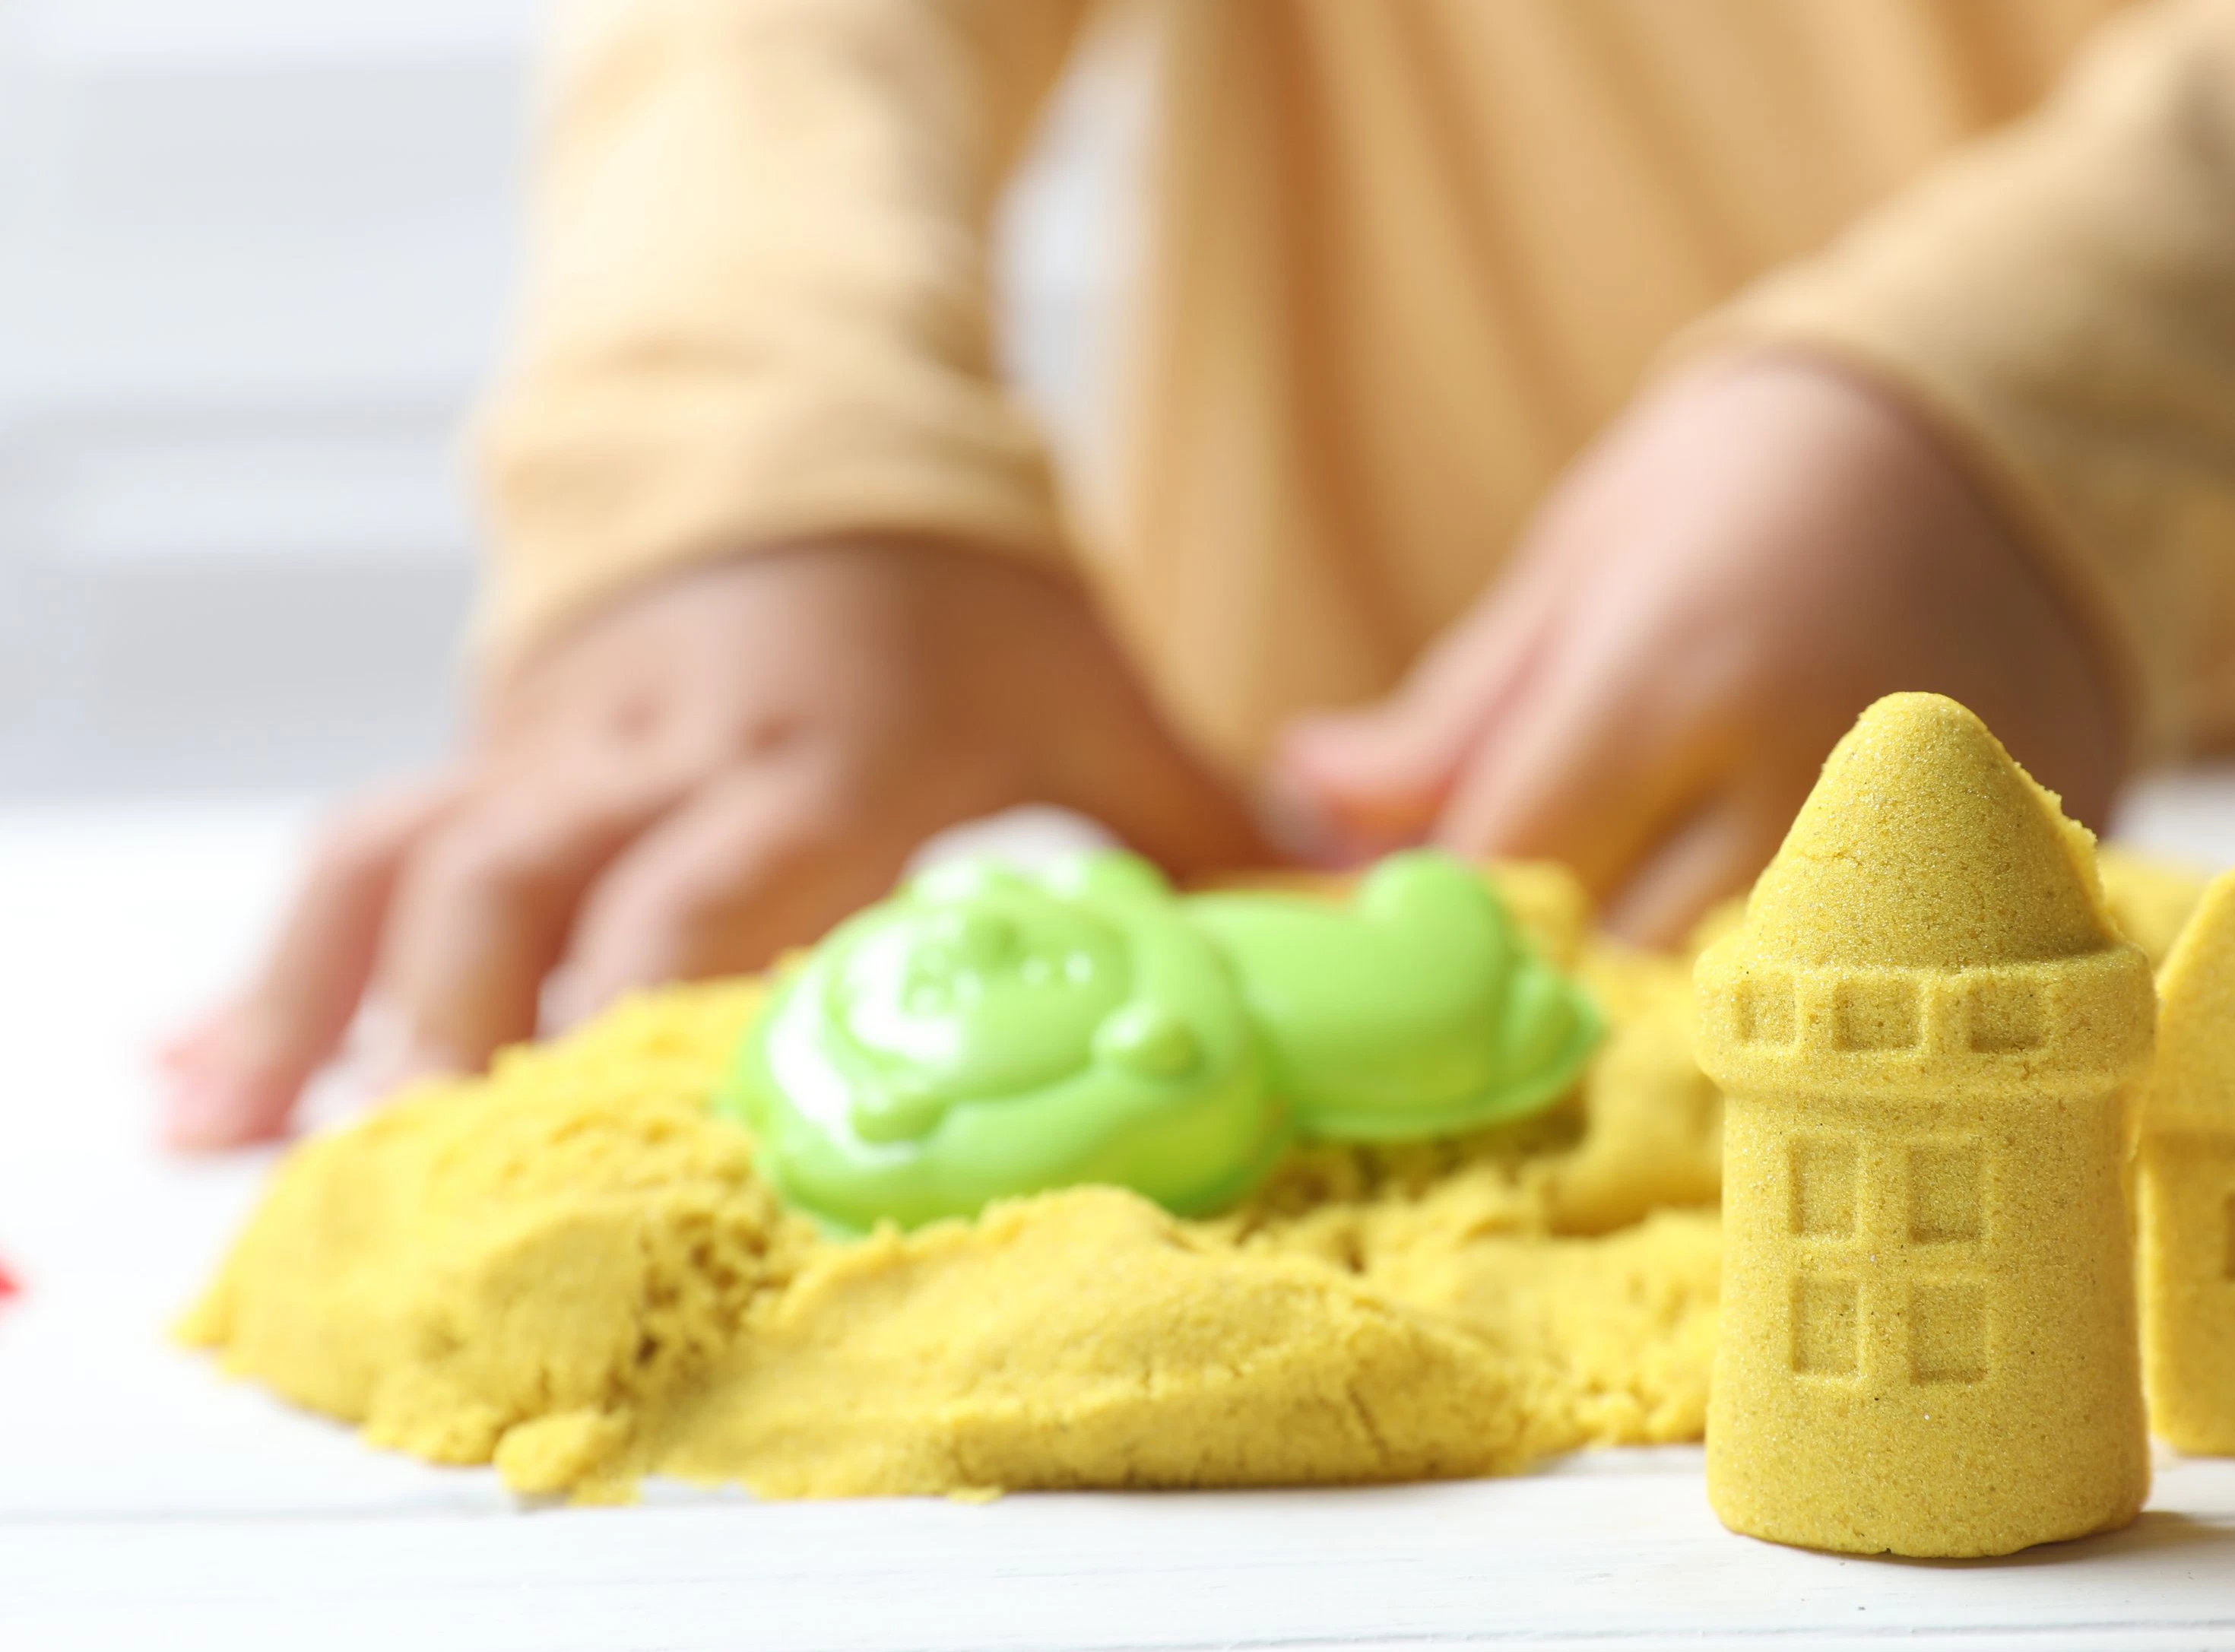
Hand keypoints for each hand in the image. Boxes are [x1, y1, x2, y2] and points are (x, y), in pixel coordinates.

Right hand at [162, 540, 1266, 1148]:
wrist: (814, 444)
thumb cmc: (967, 600)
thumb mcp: (1094, 690)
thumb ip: (1207, 822)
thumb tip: (1364, 918)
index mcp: (822, 751)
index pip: (715, 890)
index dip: (659, 1012)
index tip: (634, 1144)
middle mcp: (660, 749)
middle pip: (522, 887)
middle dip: (470, 1035)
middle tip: (437, 1189)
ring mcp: (552, 745)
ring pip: (401, 864)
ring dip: (325, 1010)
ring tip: (251, 1146)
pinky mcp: (490, 753)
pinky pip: (355, 852)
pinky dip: (278, 972)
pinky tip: (206, 1079)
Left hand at [1274, 352, 2127, 946]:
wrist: (1990, 440)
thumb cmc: (1746, 485)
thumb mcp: (1578, 565)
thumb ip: (1450, 719)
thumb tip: (1307, 808)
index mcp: (1673, 672)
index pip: (1514, 868)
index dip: (1445, 910)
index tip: (1418, 917)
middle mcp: (1800, 768)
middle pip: (1624, 959)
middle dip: (1557, 958)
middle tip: (1543, 912)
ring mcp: (1923, 833)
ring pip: (1745, 999)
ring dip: (1676, 980)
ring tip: (1667, 906)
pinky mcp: (2007, 876)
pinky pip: (1872, 988)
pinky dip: (1807, 980)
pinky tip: (1786, 920)